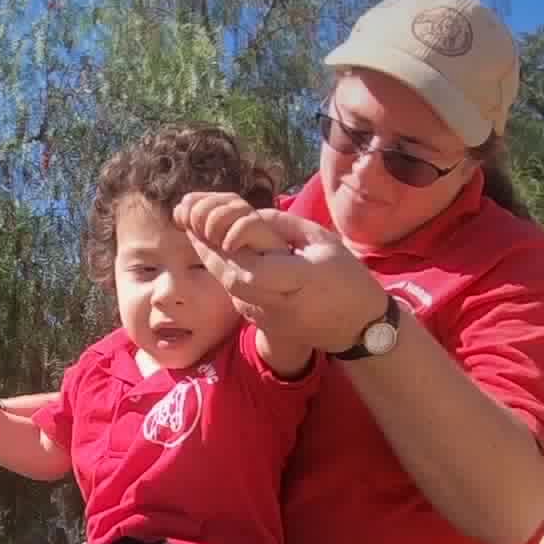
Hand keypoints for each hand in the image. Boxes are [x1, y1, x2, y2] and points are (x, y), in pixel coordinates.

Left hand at [174, 192, 391, 354]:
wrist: (355, 328)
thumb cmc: (346, 278)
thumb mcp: (323, 241)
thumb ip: (283, 226)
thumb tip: (245, 215)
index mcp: (300, 281)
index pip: (253, 269)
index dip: (231, 250)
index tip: (222, 227)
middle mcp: (278, 302)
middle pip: (231, 278)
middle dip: (206, 247)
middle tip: (188, 218)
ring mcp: (267, 316)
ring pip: (228, 287)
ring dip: (208, 257)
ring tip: (192, 227)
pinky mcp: (260, 321)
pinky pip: (234, 293)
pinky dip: (220, 269)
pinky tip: (210, 247)